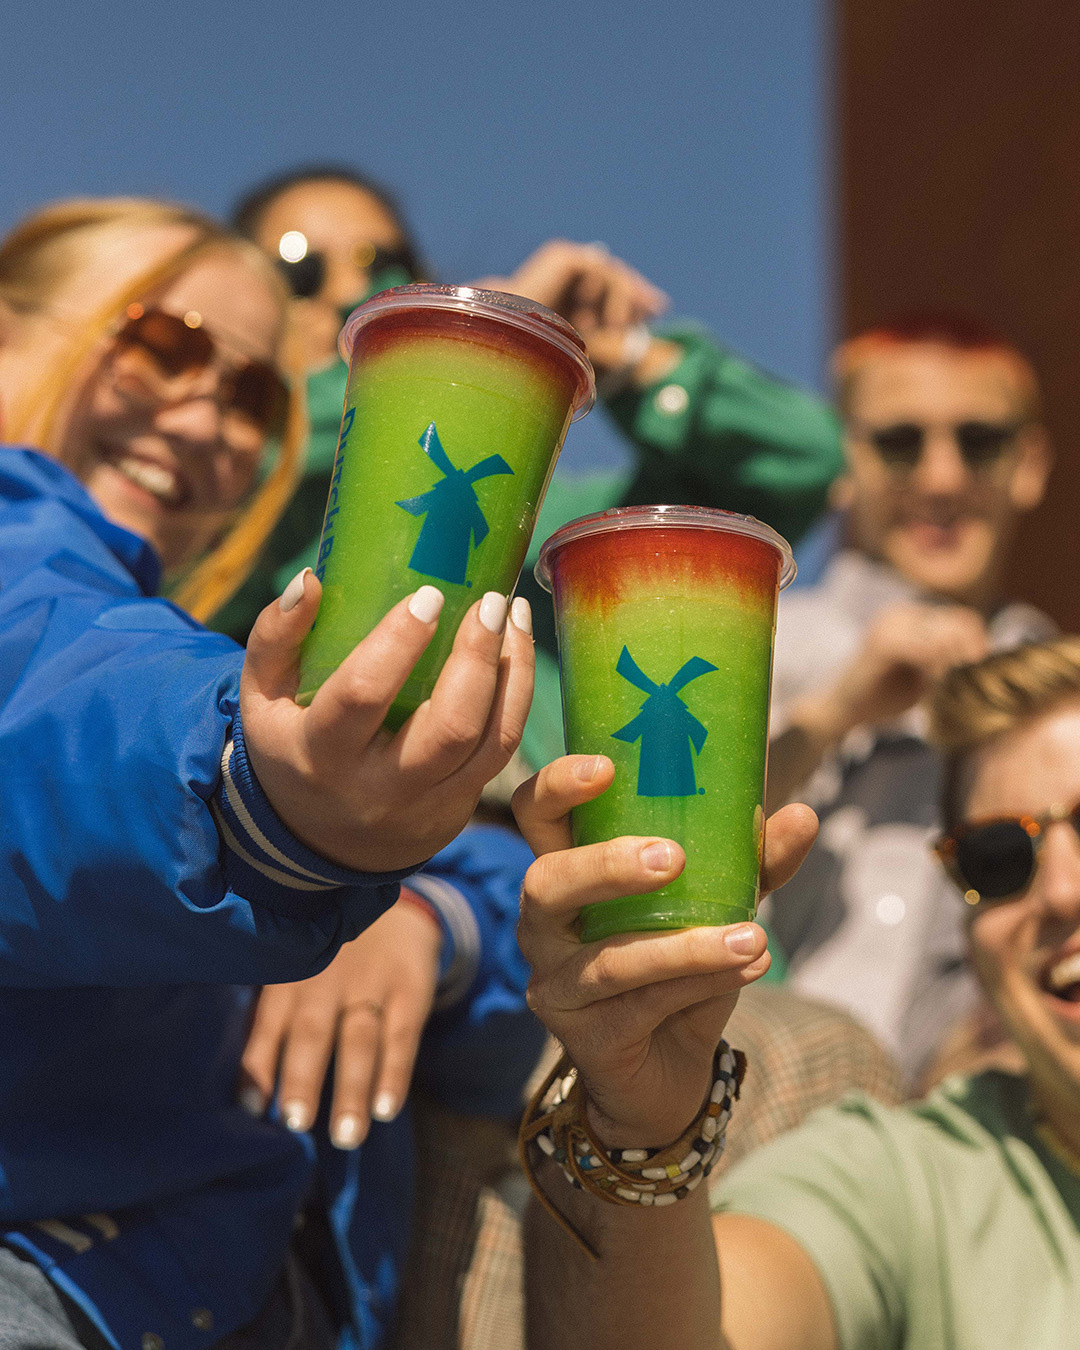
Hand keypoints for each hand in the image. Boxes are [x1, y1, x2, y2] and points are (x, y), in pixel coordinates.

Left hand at [239, 892, 441, 1147]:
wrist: (397, 913)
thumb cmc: (329, 961)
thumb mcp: (296, 970)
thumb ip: (272, 1017)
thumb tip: (244, 1095)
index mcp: (289, 978)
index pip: (268, 1024)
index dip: (258, 1066)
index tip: (250, 1110)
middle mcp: (326, 981)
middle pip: (312, 1033)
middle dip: (303, 1079)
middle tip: (296, 1123)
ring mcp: (370, 985)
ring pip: (358, 1041)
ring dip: (352, 1089)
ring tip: (346, 1136)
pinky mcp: (408, 992)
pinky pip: (401, 1037)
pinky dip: (395, 1074)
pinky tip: (386, 1109)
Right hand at [241, 574, 533, 872]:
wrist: (320, 843)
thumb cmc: (292, 745)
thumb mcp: (262, 697)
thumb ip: (275, 636)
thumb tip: (309, 580)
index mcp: (322, 754)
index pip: (364, 694)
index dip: (398, 642)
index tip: (429, 594)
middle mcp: (380, 788)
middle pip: (449, 727)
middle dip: (478, 658)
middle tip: (492, 602)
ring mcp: (428, 804)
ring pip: (491, 741)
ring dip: (514, 672)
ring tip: (516, 614)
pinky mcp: (460, 808)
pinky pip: (502, 751)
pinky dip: (517, 697)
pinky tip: (516, 651)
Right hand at [475, 240, 669, 378]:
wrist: (508, 340)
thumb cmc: (536, 352)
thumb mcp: (581, 346)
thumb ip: (603, 336)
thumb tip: (631, 345)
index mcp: (565, 290)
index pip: (606, 287)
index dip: (632, 299)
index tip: (655, 313)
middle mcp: (563, 274)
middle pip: (611, 275)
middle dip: (636, 293)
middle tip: (657, 309)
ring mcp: (561, 262)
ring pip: (608, 272)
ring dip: (622, 299)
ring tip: (621, 328)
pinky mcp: (561, 256)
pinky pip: (597, 268)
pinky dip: (610, 292)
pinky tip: (612, 320)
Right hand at [512, 756, 816, 1147]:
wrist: (670, 1073)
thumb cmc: (680, 970)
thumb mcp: (716, 907)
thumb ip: (751, 864)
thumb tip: (804, 815)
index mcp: (567, 871)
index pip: (536, 814)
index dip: (556, 785)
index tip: (607, 767)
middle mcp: (544, 925)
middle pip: (545, 882)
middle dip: (605, 866)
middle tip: (672, 857)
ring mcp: (556, 984)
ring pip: (608, 960)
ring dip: (685, 947)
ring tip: (753, 937)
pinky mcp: (583, 1038)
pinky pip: (641, 1006)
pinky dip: (700, 982)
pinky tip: (747, 967)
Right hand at [793, 601, 988, 744]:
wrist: (840, 711)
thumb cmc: (882, 698)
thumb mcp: (923, 675)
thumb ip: (947, 661)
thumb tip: (986, 657)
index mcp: (910, 617)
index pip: (961, 619)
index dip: (977, 644)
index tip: (979, 673)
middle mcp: (900, 613)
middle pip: (958, 624)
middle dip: (968, 655)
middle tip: (966, 683)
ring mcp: (890, 625)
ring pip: (945, 637)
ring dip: (953, 664)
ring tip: (947, 687)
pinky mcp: (883, 642)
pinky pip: (927, 651)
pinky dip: (937, 670)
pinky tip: (934, 688)